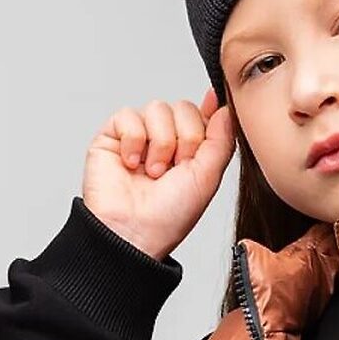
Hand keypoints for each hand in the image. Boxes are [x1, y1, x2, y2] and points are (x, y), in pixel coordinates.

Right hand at [82, 87, 235, 260]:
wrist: (134, 232)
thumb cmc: (169, 216)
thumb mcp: (209, 177)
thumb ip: (222, 139)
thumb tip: (226, 107)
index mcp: (190, 150)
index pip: (203, 115)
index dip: (207, 120)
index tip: (206, 131)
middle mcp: (165, 140)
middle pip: (183, 108)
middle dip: (184, 140)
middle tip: (174, 170)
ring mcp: (139, 136)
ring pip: (158, 108)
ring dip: (160, 144)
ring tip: (153, 173)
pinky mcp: (112, 135)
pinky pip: (128, 115)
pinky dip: (133, 140)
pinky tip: (131, 164)